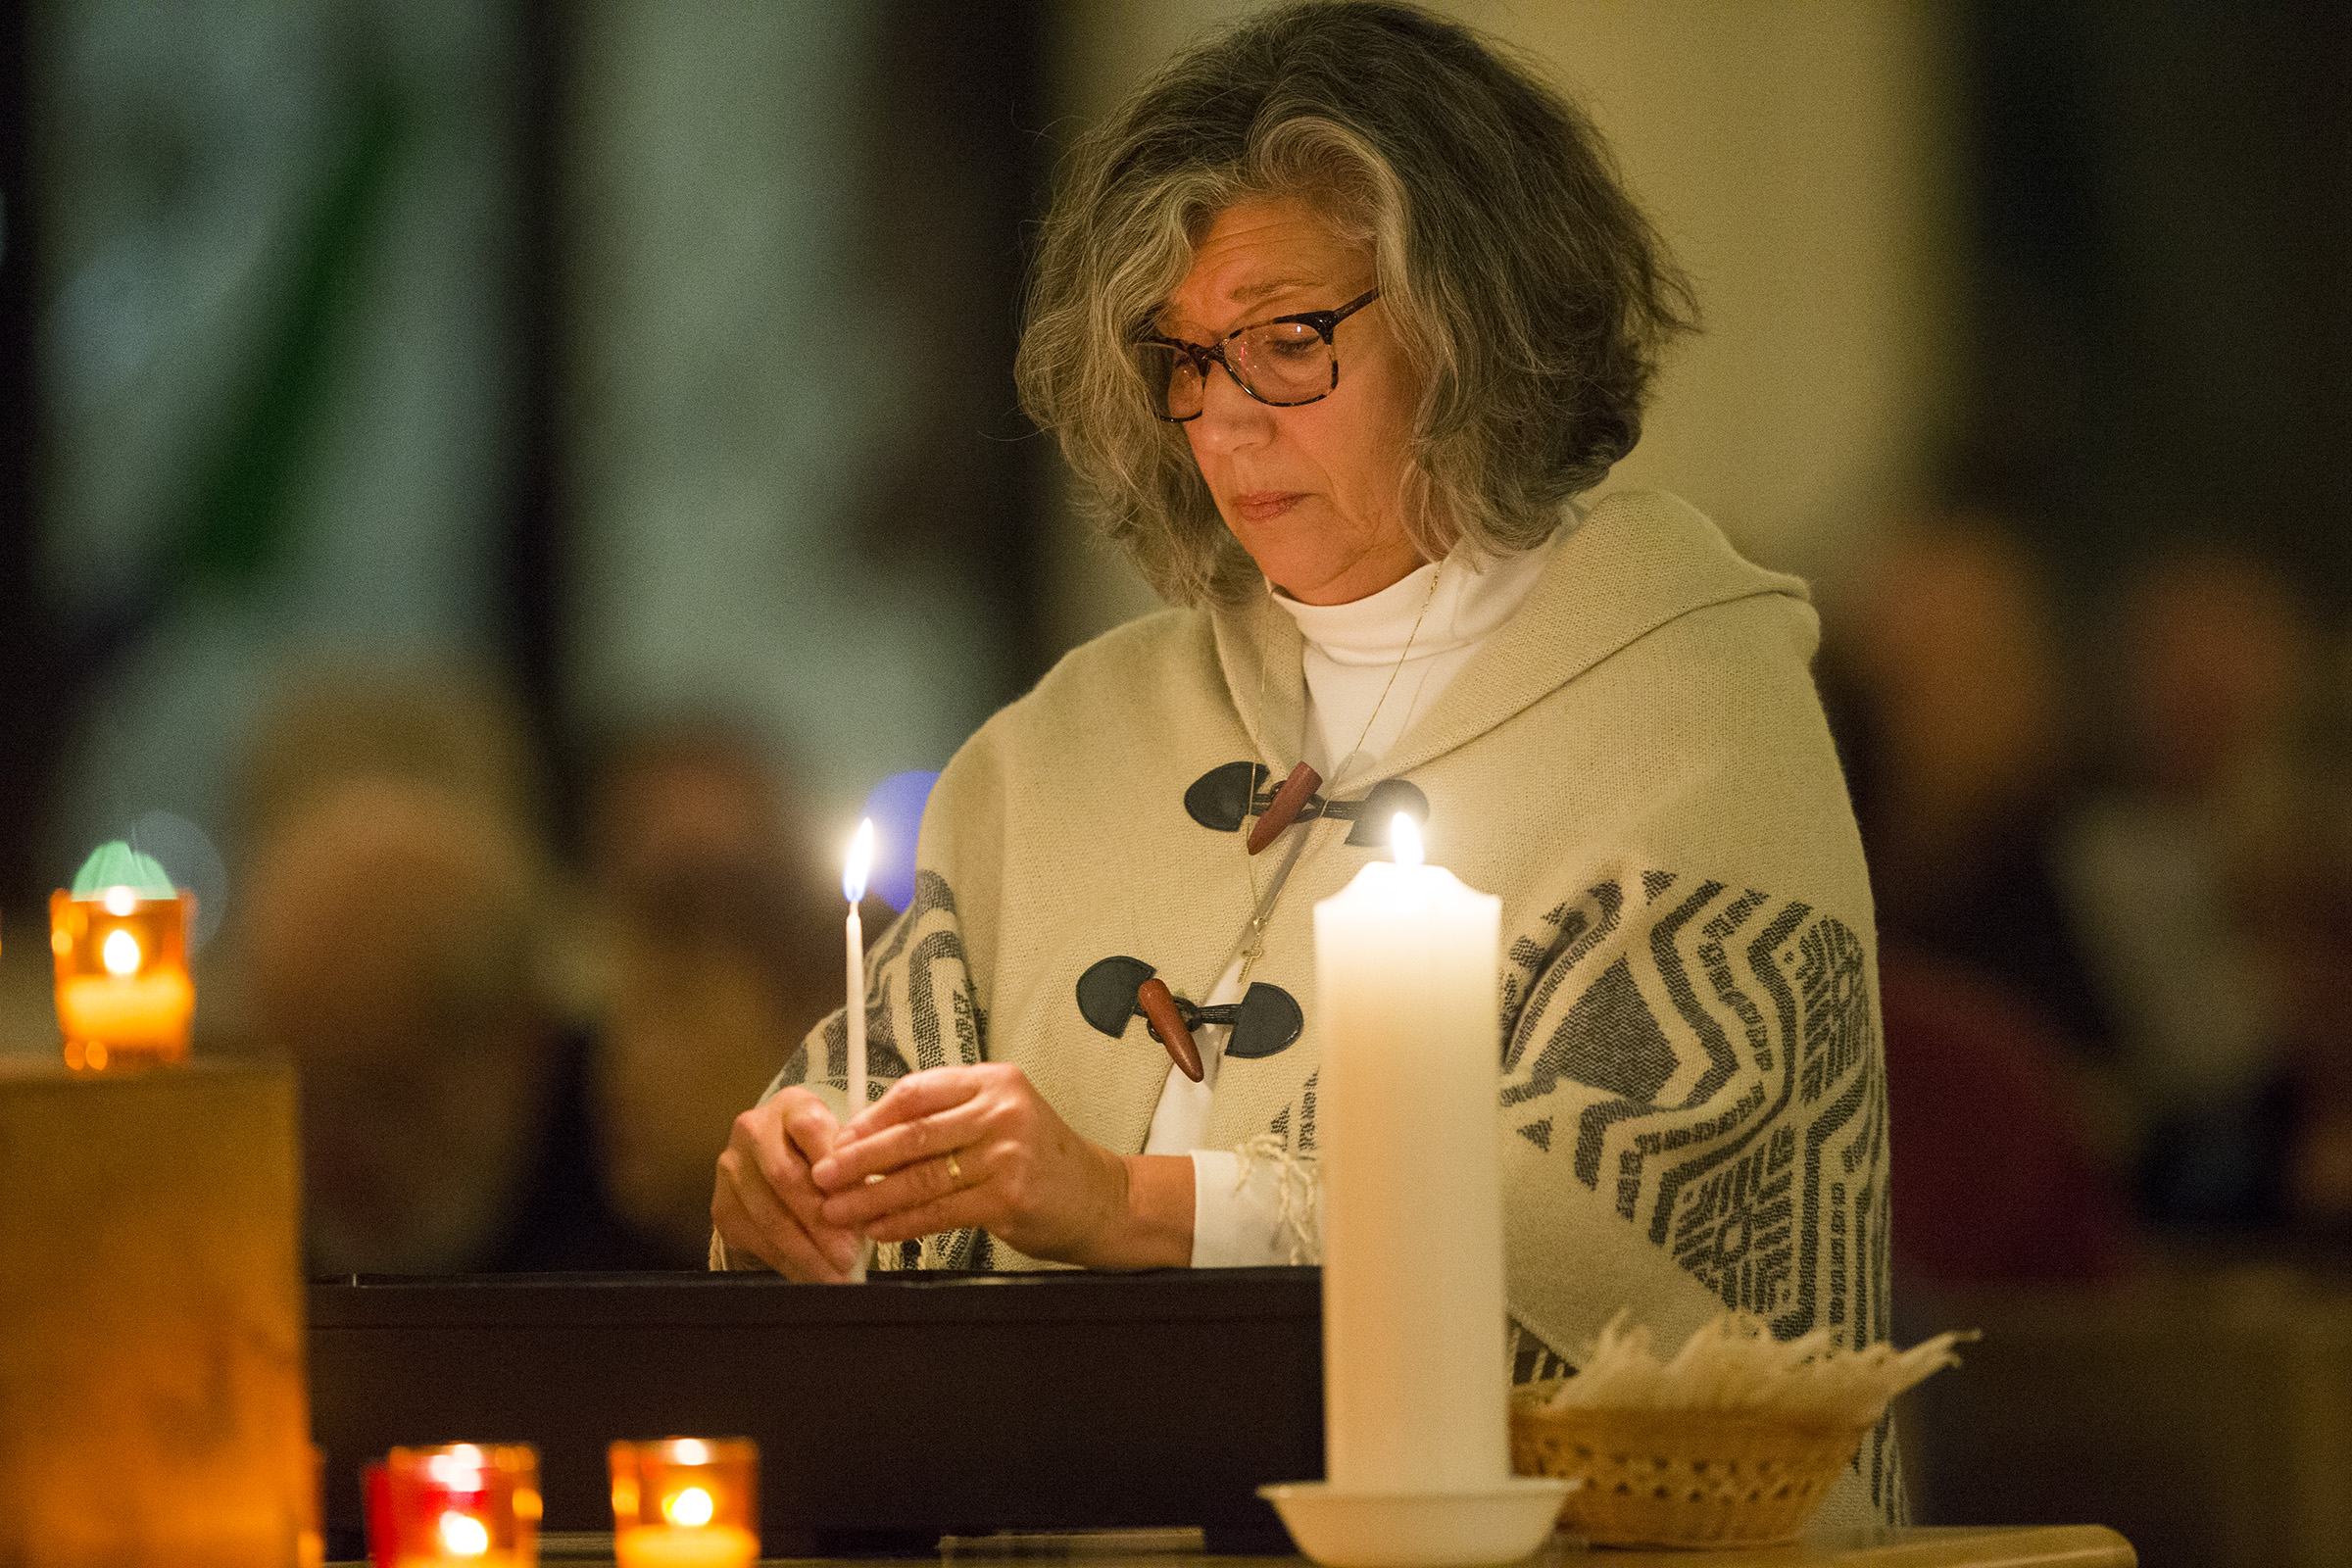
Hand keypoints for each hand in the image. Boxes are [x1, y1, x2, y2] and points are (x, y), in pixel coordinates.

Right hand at [711, 1088, 867, 1281]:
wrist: (778, 1163)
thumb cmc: (824, 1156)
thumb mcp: (844, 1148)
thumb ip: (853, 1167)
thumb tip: (869, 1209)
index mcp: (792, 1105)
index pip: (811, 1129)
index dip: (834, 1166)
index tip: (856, 1202)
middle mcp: (754, 1129)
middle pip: (785, 1177)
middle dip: (820, 1223)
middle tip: (847, 1255)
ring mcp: (731, 1167)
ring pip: (768, 1215)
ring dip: (804, 1251)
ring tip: (833, 1275)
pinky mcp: (722, 1204)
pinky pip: (753, 1238)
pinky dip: (784, 1260)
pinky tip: (808, 1274)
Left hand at [810, 1064, 1192, 1268]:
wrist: (1102, 1199)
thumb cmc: (1043, 1160)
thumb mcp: (1002, 1119)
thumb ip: (947, 1120)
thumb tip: (870, 1138)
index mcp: (994, 1081)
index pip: (916, 1092)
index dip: (870, 1118)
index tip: (839, 1140)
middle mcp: (1001, 1110)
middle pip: (912, 1134)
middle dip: (859, 1158)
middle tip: (823, 1176)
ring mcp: (1008, 1153)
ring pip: (921, 1177)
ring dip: (872, 1197)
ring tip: (839, 1210)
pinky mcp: (1009, 1197)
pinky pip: (941, 1211)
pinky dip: (904, 1223)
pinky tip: (880, 1229)